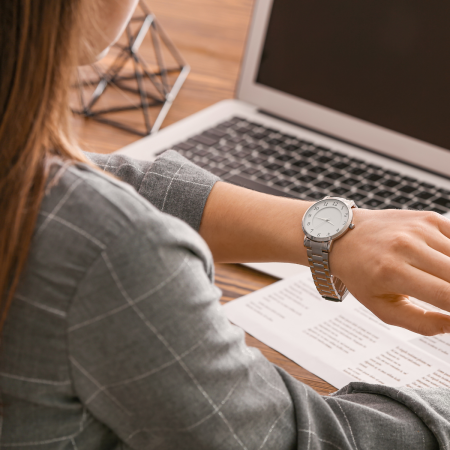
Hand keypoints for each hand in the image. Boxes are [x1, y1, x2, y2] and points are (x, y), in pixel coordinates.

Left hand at [330, 209, 449, 335]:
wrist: (345, 236)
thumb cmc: (361, 274)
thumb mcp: (382, 307)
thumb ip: (421, 322)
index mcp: (392, 272)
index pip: (446, 296)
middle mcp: (406, 246)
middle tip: (445, 296)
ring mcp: (419, 229)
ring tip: (439, 281)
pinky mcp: (428, 218)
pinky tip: (442, 264)